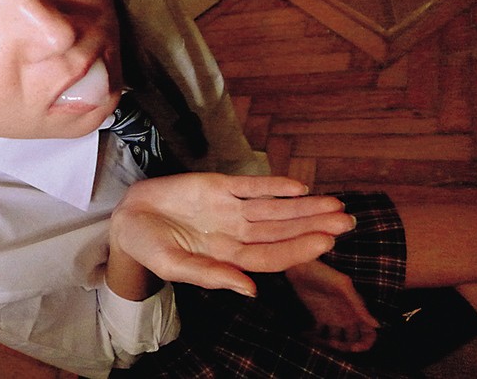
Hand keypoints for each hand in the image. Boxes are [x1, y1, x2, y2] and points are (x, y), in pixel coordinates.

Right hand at [109, 173, 355, 296]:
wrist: (128, 218)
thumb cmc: (149, 248)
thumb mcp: (174, 265)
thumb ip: (211, 275)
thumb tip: (249, 290)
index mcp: (227, 256)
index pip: (271, 255)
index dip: (298, 249)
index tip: (326, 242)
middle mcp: (235, 232)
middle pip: (281, 230)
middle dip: (313, 225)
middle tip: (348, 220)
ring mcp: (229, 209)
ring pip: (273, 208)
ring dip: (303, 206)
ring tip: (335, 204)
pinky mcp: (218, 185)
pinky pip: (251, 186)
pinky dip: (274, 185)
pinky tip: (298, 187)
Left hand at [286, 260, 380, 351]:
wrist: (301, 267)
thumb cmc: (324, 273)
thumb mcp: (343, 287)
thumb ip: (359, 305)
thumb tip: (377, 325)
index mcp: (356, 311)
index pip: (369, 333)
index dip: (365, 344)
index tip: (352, 348)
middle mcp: (347, 317)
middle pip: (354, 340)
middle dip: (346, 347)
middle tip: (332, 343)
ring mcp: (333, 317)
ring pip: (338, 340)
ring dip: (331, 346)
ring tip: (320, 340)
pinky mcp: (318, 317)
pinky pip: (320, 334)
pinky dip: (316, 339)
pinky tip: (307, 336)